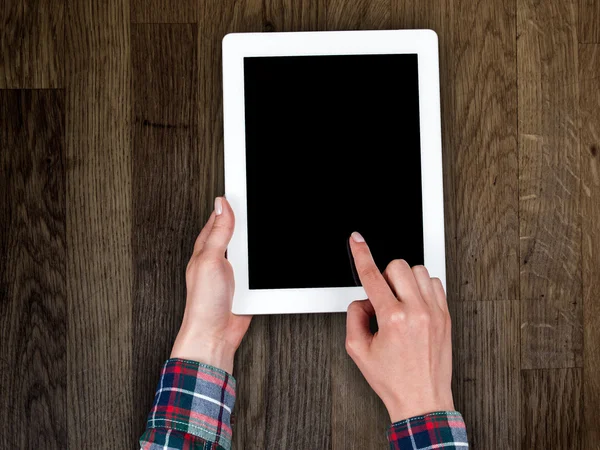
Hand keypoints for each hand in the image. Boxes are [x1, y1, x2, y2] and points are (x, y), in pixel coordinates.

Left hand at [170, 197, 251, 373]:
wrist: (215, 334)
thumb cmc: (203, 303)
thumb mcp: (209, 260)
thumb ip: (218, 233)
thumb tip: (222, 205)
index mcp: (205, 247)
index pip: (219, 217)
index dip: (231, 204)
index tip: (245, 189)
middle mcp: (219, 257)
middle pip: (238, 231)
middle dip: (249, 221)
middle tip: (262, 206)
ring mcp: (234, 271)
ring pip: (251, 249)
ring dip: (258, 244)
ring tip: (267, 230)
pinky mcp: (246, 284)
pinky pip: (259, 268)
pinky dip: (265, 264)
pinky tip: (269, 260)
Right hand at [345, 232, 453, 422]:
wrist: (423, 400)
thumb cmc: (393, 380)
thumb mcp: (358, 351)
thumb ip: (354, 317)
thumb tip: (364, 300)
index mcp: (393, 319)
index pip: (372, 276)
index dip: (361, 254)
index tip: (357, 240)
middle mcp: (417, 312)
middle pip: (398, 266)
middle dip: (385, 276)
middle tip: (383, 298)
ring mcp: (435, 313)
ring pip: (419, 271)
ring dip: (404, 280)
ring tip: (400, 301)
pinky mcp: (446, 316)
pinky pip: (435, 283)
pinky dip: (422, 287)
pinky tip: (415, 303)